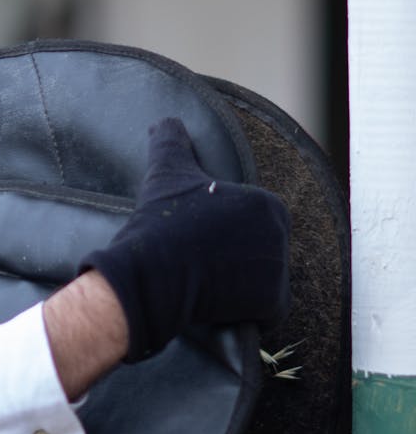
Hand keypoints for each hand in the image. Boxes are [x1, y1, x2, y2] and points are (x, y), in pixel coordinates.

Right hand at [79, 117, 290, 360]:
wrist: (151, 272)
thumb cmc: (160, 223)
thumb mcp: (166, 174)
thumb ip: (172, 141)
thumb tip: (166, 121)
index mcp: (268, 202)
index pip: (251, 227)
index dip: (223, 238)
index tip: (199, 243)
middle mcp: (283, 232)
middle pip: (260, 255)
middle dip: (234, 263)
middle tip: (200, 265)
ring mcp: (280, 268)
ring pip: (262, 283)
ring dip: (239, 288)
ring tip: (206, 284)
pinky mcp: (273, 302)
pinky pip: (267, 311)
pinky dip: (247, 312)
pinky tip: (220, 304)